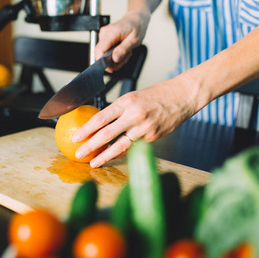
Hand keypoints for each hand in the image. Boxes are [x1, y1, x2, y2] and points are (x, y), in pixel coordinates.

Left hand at [72, 77, 197, 167]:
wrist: (183, 96)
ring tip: (93, 163)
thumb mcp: (134, 96)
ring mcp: (144, 127)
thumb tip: (100, 123)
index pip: (101, 118)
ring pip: (120, 146)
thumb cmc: (157, 94)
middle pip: (106, 134)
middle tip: (78, 154)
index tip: (75, 137)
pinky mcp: (153, 137)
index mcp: (126, 101)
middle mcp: (134, 115)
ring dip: (104, 156)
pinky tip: (111, 158)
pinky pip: (133, 147)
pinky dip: (121, 153)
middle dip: (90, 146)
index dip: (86, 130)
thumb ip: (118, 110)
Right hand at [95, 10, 150, 72]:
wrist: (137, 18)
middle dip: (114, 61)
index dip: (103, 62)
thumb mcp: (134, 40)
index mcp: (111, 32)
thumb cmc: (137, 26)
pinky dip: (115, 54)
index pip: (99, 50)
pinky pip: (106, 51)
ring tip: (126, 51)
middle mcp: (105, 33)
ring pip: (104, 55)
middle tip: (125, 57)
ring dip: (116, 58)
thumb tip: (114, 59)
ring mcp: (103, 35)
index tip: (111, 68)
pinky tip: (122, 49)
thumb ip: (123, 49)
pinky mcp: (105, 38)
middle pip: (102, 55)